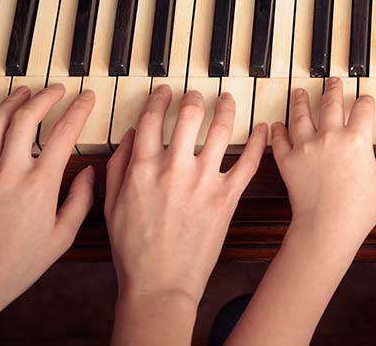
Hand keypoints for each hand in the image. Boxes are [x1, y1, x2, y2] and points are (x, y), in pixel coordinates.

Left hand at [0, 84, 96, 318]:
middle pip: (27, 119)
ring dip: (11, 103)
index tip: (86, 99)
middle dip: (45, 98)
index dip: (79, 110)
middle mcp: (9, 172)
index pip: (64, 134)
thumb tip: (90, 174)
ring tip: (23, 93)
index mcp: (40, 185)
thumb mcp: (62, 237)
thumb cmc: (18, 266)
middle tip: (56, 90)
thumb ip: (79, 201)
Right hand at [105, 85, 266, 312]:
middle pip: (189, 115)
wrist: (160, 284)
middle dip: (194, 98)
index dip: (159, 99)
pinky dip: (259, 142)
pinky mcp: (227, 198)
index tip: (164, 92)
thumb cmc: (134, 250)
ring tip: (228, 101)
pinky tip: (263, 130)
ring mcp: (203, 181)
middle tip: (197, 94)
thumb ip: (118, 167)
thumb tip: (128, 136)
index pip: (151, 119)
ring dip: (226, 109)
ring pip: (221, 130)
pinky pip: (249, 162)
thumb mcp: (113, 206)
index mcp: (143, 169)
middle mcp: (174, 168)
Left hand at [228, 79, 375, 344]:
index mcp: (357, 139)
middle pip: (331, 103)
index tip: (367, 100)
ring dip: (301, 100)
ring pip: (301, 115)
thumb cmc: (360, 210)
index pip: (364, 108)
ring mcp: (305, 146)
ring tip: (301, 92)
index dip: (367, 101)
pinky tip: (277, 124)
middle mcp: (329, 136)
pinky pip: (280, 139)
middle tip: (332, 81)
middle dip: (333, 89)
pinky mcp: (287, 161)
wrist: (326, 229)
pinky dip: (278, 130)